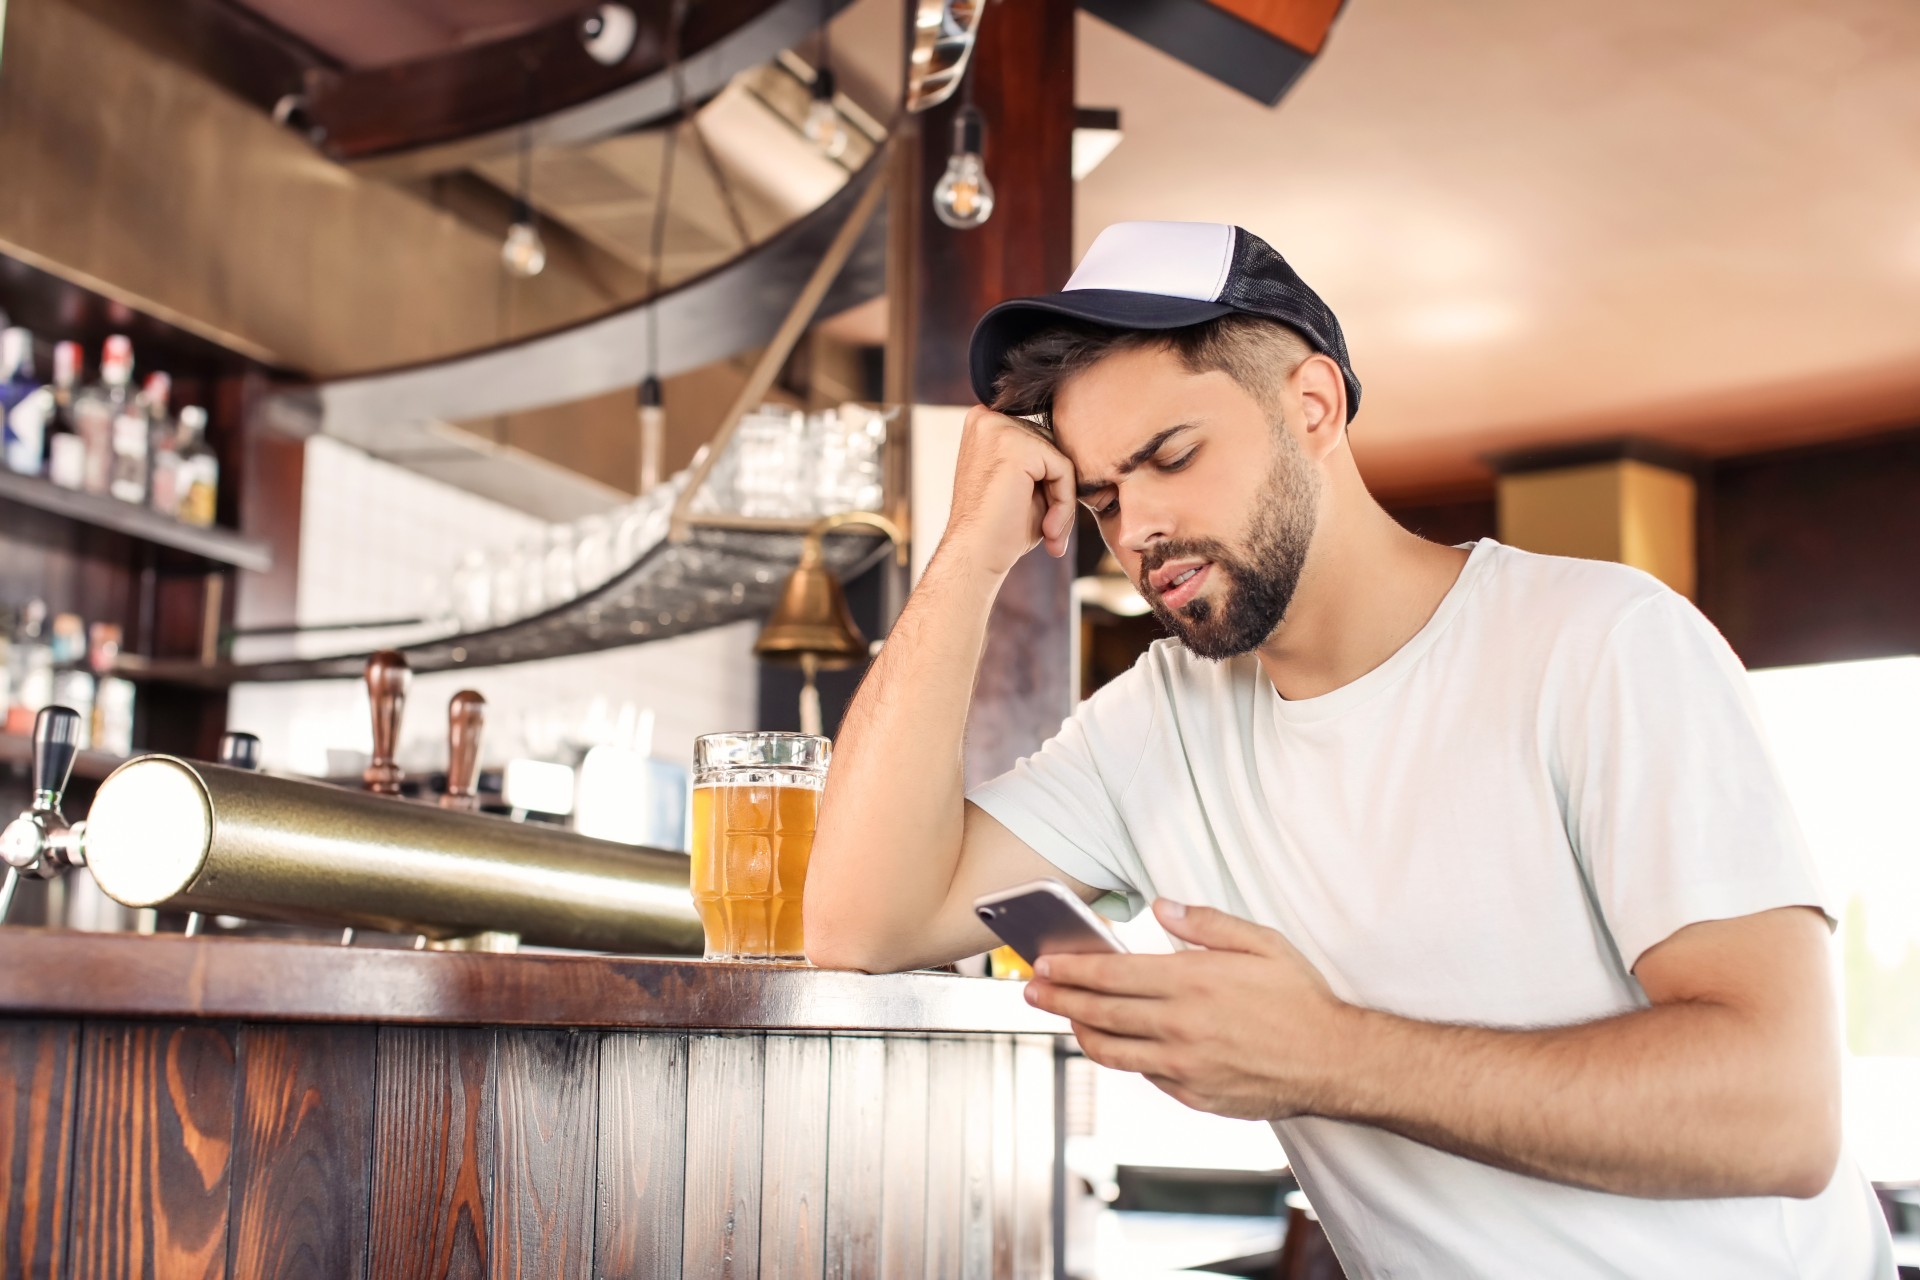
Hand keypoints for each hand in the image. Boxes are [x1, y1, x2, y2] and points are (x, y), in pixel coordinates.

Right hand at [940, 405, 1076, 578]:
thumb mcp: (1022, 482)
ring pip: (1060, 458)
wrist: (975, 558)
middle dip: (1058, 490)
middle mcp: (987, 417)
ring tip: (1050, 534)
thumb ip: (1042, 457)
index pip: (1040, 440)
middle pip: (1052, 446)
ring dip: (1062, 500)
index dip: (1049, 481)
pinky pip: (1063, 469)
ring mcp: (999, 427)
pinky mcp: (1015, 446)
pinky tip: (1048, 530)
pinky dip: (1064, 504)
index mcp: (984, 421)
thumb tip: (1088, 442)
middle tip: (1051, 531)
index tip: (1048, 519)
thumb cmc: (998, 527)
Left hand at [1024, 900, 1352, 1120]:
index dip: (1071, 970)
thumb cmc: (1300, 999)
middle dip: (1059, 1001)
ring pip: (1113, 1052)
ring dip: (1081, 1033)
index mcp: (1192, 982)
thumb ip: (1206, 923)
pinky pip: (1146, 1077)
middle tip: (1031, 992)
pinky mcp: (1194, 1096)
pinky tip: (1117, 1046)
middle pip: (1100, 1013)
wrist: (1334, 1062)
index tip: (1046, 965)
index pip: (1111, 975)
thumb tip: (1163, 906)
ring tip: (1066, 1020)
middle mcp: (1180, 1026)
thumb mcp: (1261, 942)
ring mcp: (1184, 1067)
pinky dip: (1124, 1060)